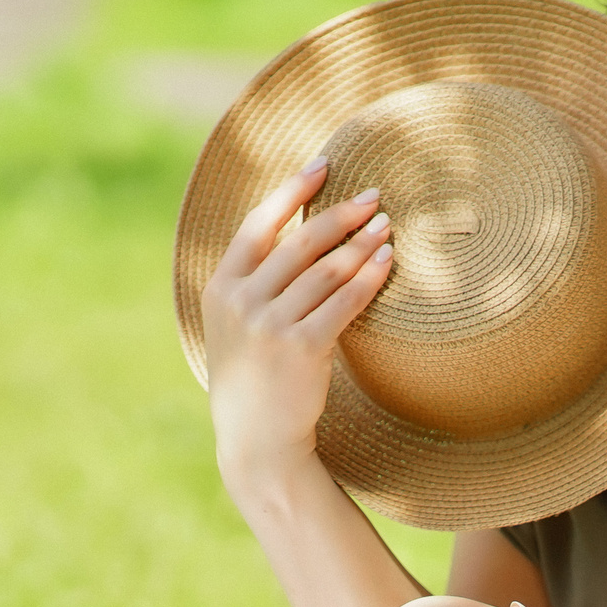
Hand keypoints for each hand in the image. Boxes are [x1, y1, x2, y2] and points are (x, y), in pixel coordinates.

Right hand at [201, 155, 393, 478]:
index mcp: (220, 287)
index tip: (323, 165)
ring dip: (361, 243)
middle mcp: (240, 301)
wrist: (256, 440)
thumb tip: (296, 230)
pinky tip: (387, 262)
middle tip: (374, 196)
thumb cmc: (254, 376)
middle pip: (299, 242)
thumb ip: (254, 281)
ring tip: (387, 226)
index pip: (256, 225)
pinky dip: (368, 278)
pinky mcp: (300, 348)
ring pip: (325, 270)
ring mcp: (268, 325)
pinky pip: (343, 302)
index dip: (291, 191)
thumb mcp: (235, 324)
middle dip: (340, 214)